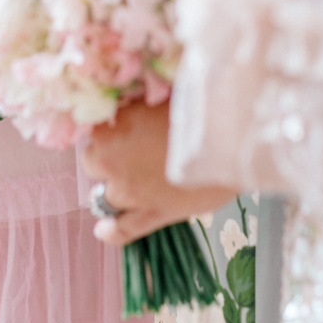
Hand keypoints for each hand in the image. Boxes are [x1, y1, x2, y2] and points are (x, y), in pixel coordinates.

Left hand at [80, 100, 235, 244]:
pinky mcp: (152, 214)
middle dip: (107, 156)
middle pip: (93, 160)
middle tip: (130, 149)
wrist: (230, 136)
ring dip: (111, 189)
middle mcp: (111, 160)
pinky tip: (102, 230)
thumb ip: (138, 102)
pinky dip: (111, 231)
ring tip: (125, 184)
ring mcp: (129, 192)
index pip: (91, 126)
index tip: (117, 123)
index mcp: (110, 125)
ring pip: (104, 196)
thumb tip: (132, 99)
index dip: (106, 126)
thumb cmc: (199, 104)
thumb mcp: (160, 91)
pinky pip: (124, 229)